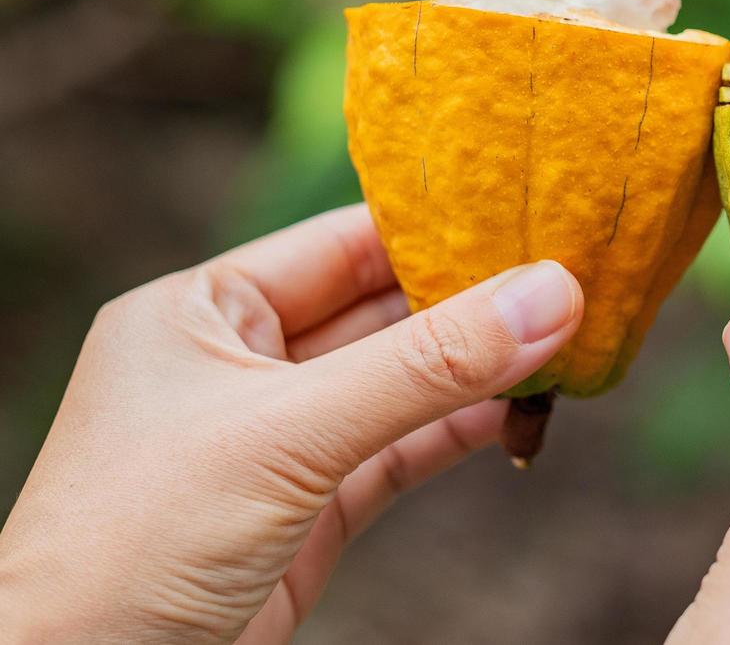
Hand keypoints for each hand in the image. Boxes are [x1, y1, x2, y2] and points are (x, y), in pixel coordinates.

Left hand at [0, 205, 582, 643]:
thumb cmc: (135, 541)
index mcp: (202, 311)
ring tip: (566, 341)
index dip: (435, 228)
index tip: (528, 214)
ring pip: (399, 384)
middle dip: (469, 299)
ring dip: (476, 370)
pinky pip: (400, 450)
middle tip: (568, 277)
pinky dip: (459, 431)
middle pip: (380, 311)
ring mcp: (278, 439)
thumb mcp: (289, 433)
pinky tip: (520, 411)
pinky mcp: (309, 508)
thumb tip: (550, 296)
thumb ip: (424, 366)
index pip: (340, 243)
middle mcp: (239, 364)